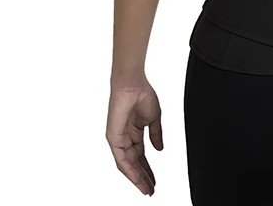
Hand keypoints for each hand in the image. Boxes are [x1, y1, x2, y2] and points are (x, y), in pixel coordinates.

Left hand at [106, 79, 163, 195]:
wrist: (133, 84)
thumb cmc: (142, 94)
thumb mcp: (154, 118)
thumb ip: (156, 135)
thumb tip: (159, 149)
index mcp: (134, 132)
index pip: (141, 156)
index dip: (148, 169)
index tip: (154, 180)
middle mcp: (125, 138)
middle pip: (134, 163)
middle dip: (143, 177)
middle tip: (151, 189)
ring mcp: (118, 139)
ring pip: (127, 165)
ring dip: (137, 178)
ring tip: (146, 189)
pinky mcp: (113, 138)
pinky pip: (121, 160)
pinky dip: (130, 171)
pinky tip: (138, 179)